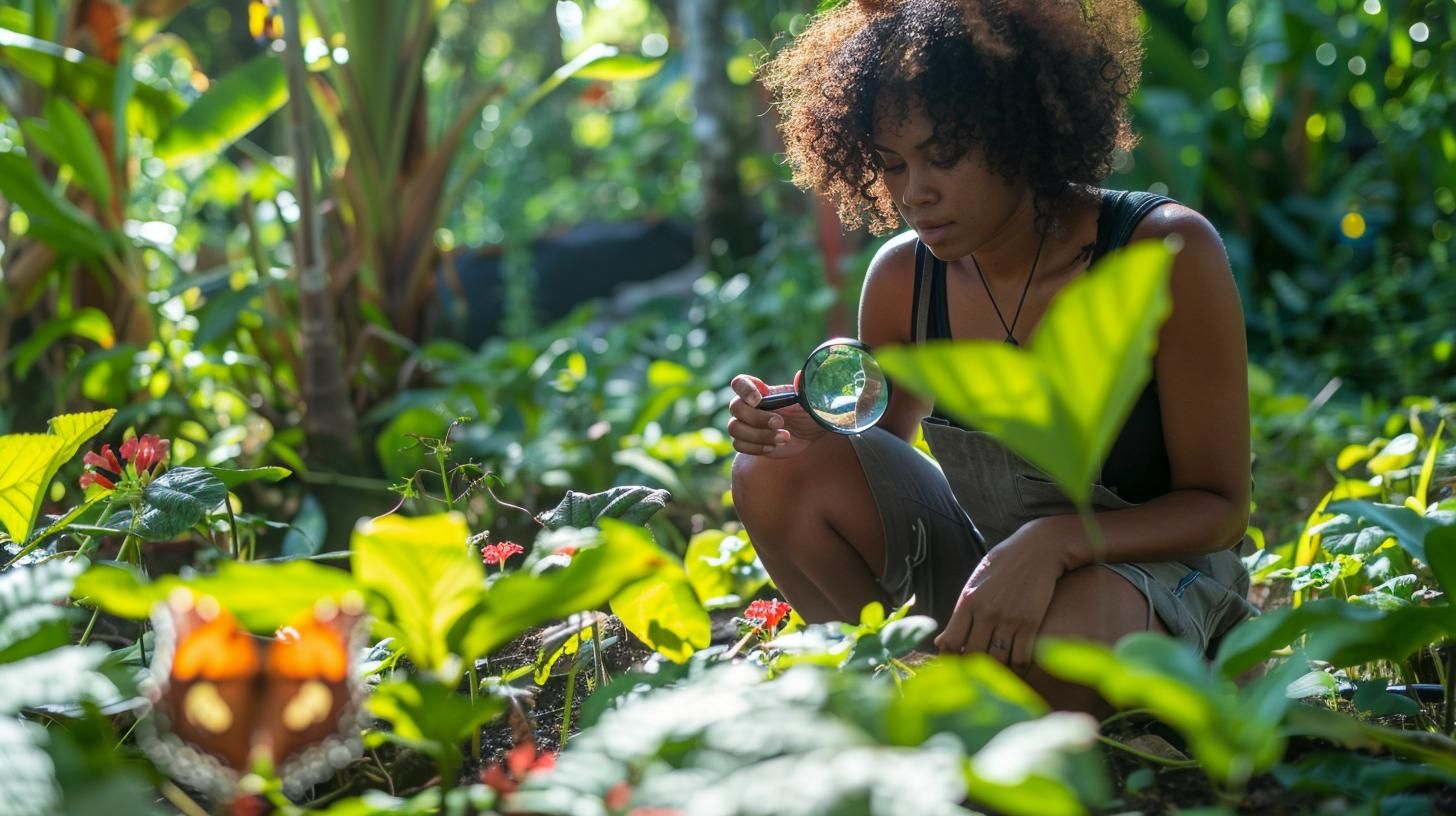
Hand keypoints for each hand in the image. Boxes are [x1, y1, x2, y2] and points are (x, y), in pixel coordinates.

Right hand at [727, 372, 824, 457]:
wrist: (809, 431)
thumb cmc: (807, 410)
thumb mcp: (808, 398)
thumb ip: (803, 387)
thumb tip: (799, 376)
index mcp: (759, 390)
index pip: (739, 383)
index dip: (744, 390)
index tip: (758, 400)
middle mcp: (747, 406)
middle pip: (735, 408)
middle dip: (757, 418)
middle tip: (780, 422)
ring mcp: (745, 424)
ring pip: (735, 428)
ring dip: (759, 435)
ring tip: (784, 437)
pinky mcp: (747, 442)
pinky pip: (739, 445)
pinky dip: (757, 447)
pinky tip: (775, 446)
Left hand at [932, 522, 1064, 672]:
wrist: (1038, 549)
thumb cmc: (1003, 566)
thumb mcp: (975, 584)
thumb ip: (960, 614)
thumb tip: (940, 642)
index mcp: (967, 601)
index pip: (951, 642)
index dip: (951, 659)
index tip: (956, 664)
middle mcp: (986, 612)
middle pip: (973, 655)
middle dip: (974, 667)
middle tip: (978, 671)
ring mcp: (1009, 618)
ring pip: (997, 660)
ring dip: (997, 668)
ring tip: (998, 667)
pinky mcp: (1031, 622)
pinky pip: (1021, 657)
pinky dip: (1018, 666)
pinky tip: (1017, 662)